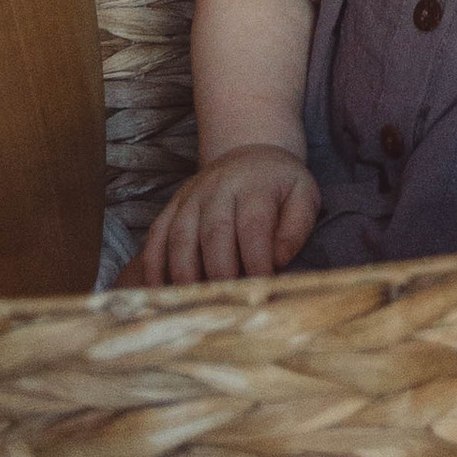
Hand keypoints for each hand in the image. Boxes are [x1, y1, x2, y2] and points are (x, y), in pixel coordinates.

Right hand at [130, 145, 320, 285]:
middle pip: (214, 233)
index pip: (254, 226)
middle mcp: (218, 189)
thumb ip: (296, 228)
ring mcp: (191, 197)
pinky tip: (157, 291)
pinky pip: (156, 237)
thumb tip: (280, 260)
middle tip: (227, 303)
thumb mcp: (303, 195)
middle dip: (220, 273)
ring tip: (194, 304)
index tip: (261, 289)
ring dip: (185, 274)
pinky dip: (153, 266)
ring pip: (180, 237)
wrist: (249, 152)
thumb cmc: (279, 185)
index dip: (256, 260)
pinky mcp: (172, 207)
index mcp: (255, 187)